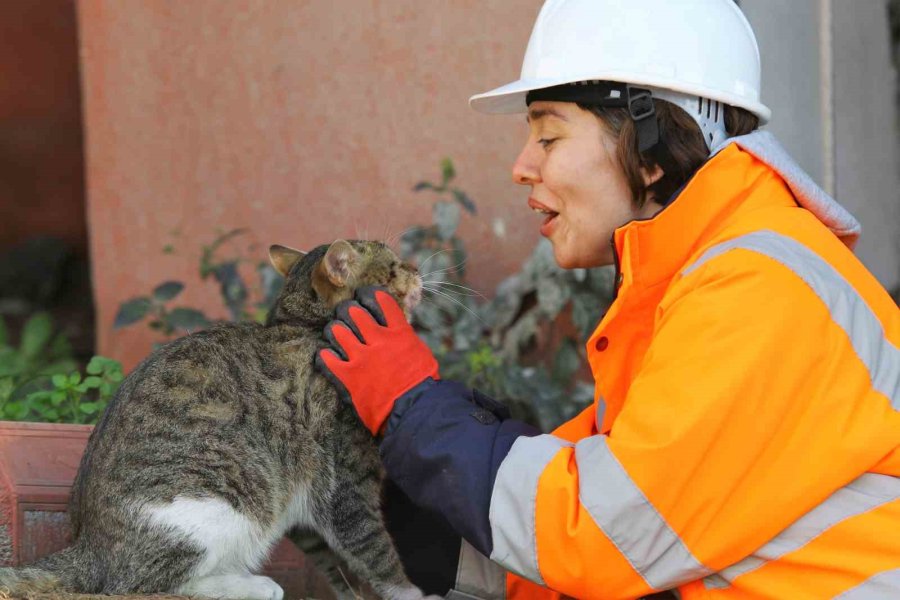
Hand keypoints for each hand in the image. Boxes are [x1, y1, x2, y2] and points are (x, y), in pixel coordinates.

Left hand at [315, 286, 438, 434]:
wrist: (415, 412)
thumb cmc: (422, 384)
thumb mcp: (420, 352)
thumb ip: (403, 337)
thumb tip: (394, 328)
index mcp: (398, 332)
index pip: (378, 298)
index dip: (366, 294)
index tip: (362, 296)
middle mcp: (378, 339)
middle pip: (352, 311)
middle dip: (347, 311)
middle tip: (347, 318)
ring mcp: (360, 358)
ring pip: (335, 330)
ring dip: (334, 331)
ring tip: (336, 336)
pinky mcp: (348, 377)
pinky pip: (326, 358)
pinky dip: (325, 356)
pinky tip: (328, 357)